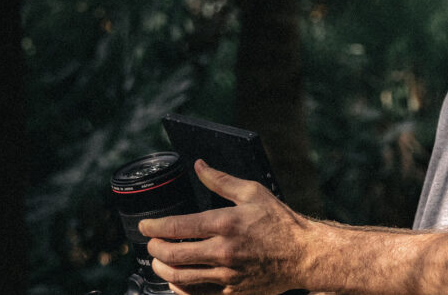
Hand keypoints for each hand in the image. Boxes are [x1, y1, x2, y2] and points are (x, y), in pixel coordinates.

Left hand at [140, 159, 309, 294]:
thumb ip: (220, 180)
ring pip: (181, 278)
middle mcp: (222, 251)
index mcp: (225, 223)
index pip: (177, 227)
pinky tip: (178, 281)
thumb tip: (199, 165)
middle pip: (173, 256)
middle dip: (154, 250)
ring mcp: (227, 275)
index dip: (154, 227)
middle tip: (151, 243)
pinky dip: (181, 289)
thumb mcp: (251, 192)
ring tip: (159, 262)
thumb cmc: (279, 222)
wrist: (302, 254)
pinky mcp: (232, 292)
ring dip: (163, 270)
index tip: (145, 226)